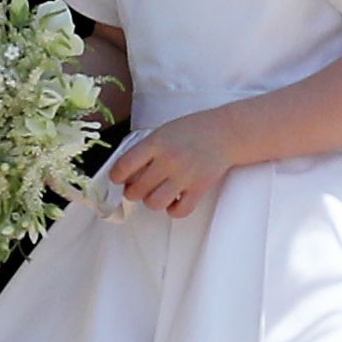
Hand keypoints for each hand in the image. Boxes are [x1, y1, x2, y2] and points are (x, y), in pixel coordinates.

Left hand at [108, 110, 234, 218]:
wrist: (225, 132)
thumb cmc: (192, 130)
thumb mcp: (163, 131)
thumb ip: (146, 149)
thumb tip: (127, 173)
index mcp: (156, 143)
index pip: (125, 166)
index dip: (116, 176)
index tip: (118, 178)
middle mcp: (168, 160)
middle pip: (137, 189)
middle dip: (132, 191)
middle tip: (136, 188)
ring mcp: (184, 176)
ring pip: (154, 203)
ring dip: (150, 201)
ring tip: (155, 193)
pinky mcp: (199, 189)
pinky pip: (179, 211)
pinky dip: (172, 210)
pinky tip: (173, 200)